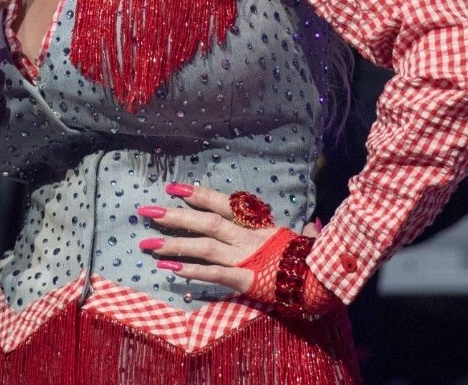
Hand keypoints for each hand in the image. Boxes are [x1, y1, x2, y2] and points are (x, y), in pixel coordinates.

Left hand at [136, 183, 318, 295]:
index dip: (198, 194)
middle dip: (175, 216)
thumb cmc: (309, 256)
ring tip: (147, 243)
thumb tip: (313, 222)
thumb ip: (299, 229)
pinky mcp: (245, 278)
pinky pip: (214, 273)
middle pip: (206, 222)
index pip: (223, 204)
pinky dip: (191, 270)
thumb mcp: (299, 236)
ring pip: (205, 246)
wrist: (321, 276)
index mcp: (258, 223)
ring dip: (175, 243)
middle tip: (146, 211)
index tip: (173, 187)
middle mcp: (248, 236)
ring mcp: (245, 256)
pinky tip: (169, 268)